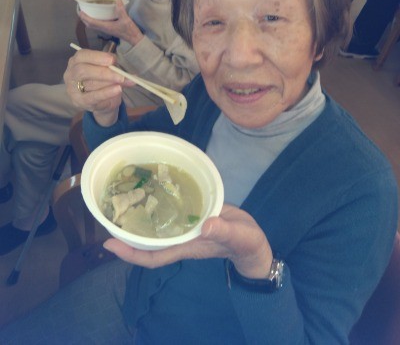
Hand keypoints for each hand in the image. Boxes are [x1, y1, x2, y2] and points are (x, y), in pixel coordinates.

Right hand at [64, 48, 134, 125]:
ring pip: (90, 84)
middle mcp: (71, 74)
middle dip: (104, 72)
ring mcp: (73, 89)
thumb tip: (128, 72)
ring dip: (110, 83)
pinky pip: (93, 97)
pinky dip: (106, 93)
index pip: (82, 55)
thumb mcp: (106, 70)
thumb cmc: (101, 80)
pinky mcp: (79, 101)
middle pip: (83, 71)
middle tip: (120, 75)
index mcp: (76, 61)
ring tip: (124, 82)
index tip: (112, 59)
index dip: (97, 57)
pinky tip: (117, 90)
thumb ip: (113, 67)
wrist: (97, 101)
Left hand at [79, 0, 143, 45]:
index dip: (85, 17)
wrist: (134, 39)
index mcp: (106, 26)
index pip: (91, 22)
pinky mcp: (109, 29)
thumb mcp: (126, 19)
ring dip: (88, 20)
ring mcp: (106, 30)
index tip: (80, 11)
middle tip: (81, 10)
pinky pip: (98, 25)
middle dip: (84, 18)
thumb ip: (121, 10)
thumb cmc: (129, 30)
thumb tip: (117, 0)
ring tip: (87, 12)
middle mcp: (104, 29)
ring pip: (93, 25)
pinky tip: (97, 15)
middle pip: (90, 25)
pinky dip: (94, 20)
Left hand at [103, 204, 272, 278]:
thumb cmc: (245, 242)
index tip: (109, 244)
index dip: (131, 253)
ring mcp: (185, 230)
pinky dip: (156, 208)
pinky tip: (150, 192)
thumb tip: (206, 225)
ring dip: (138, 221)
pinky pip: (167, 217)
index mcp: (187, 246)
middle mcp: (181, 240)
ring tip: (121, 203)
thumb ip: (223, 230)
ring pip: (155, 230)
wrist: (252, 241)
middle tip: (106, 217)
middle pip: (147, 244)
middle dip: (127, 236)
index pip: (153, 256)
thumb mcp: (237, 235)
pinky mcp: (191, 218)